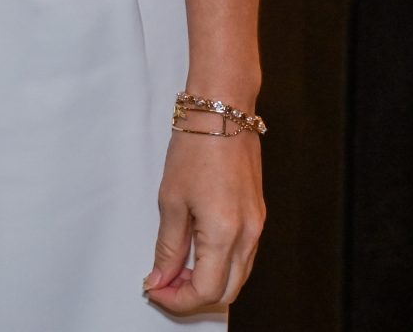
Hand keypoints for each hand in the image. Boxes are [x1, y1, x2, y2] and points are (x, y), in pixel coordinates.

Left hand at [144, 129, 263, 312]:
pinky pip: (243, 257)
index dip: (177, 299)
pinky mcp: (257, 217)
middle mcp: (248, 236)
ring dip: (208, 282)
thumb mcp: (171, 200)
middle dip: (193, 296)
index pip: (206, 290)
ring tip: (175, 269)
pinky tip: (196, 253)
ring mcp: (257, 227)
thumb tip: (160, 278)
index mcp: (225, 234)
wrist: (223, 113)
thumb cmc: (195, 148)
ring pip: (237, 277)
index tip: (154, 289)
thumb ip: (168, 246)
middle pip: (226, 292)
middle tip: (163, 284)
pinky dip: (220, 265)